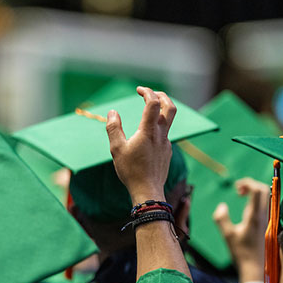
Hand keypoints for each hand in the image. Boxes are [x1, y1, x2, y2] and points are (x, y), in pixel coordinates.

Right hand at [108, 87, 189, 278]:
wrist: (148, 191)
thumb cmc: (131, 171)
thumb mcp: (116, 149)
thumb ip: (114, 128)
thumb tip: (113, 112)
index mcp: (148, 131)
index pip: (153, 103)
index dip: (147, 92)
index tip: (139, 90)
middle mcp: (161, 134)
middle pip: (170, 107)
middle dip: (162, 96)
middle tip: (151, 93)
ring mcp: (166, 143)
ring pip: (169, 121)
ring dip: (162, 110)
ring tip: (151, 109)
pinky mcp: (167, 152)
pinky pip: (166, 134)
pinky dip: (159, 126)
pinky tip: (148, 135)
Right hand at [213, 178, 268, 282]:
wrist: (256, 268)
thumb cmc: (241, 253)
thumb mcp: (227, 235)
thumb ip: (221, 218)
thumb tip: (222, 206)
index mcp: (255, 216)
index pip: (258, 189)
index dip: (247, 183)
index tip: (236, 188)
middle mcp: (265, 216)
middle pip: (265, 190)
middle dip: (252, 185)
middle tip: (239, 191)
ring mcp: (268, 220)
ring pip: (267, 197)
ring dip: (255, 192)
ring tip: (242, 196)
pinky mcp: (269, 225)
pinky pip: (267, 205)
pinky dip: (258, 200)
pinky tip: (248, 208)